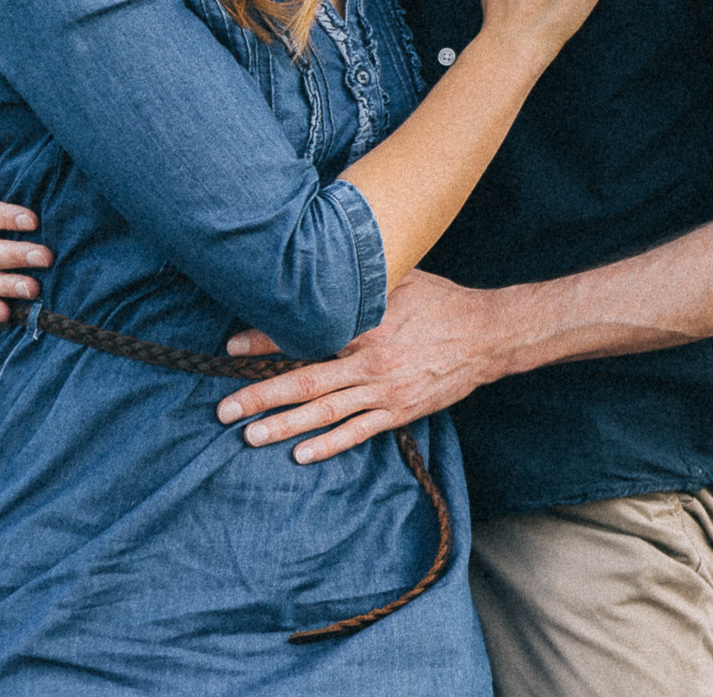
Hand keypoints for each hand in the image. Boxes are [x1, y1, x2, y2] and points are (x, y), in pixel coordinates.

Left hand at [217, 270, 500, 463]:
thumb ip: (364, 278)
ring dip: (285, 425)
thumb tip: (326, 257)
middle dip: (261, 395)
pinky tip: (301, 454)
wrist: (488, 335)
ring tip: (249, 436)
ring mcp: (386, 390)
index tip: (231, 348)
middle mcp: (372, 359)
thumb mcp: (404, 278)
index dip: (266, 341)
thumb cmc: (442, 302)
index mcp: (369, 323)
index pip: (308, 334)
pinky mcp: (400, 411)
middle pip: (307, 381)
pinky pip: (358, 431)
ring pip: (326, 411)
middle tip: (225, 408)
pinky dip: (329, 445)